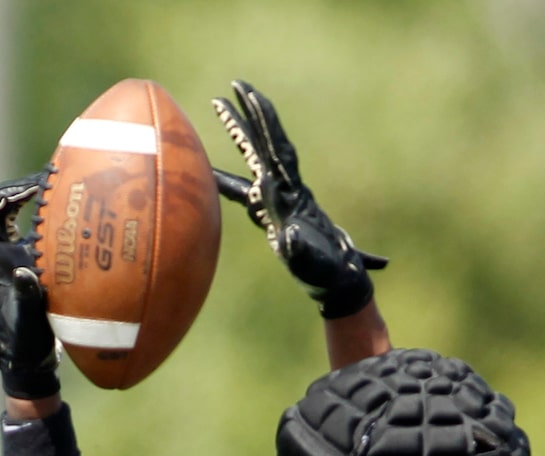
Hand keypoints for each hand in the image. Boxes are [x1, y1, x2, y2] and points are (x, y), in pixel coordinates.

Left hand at [0, 168, 59, 399]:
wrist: (29, 355)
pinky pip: (21, 226)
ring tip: (44, 185)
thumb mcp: (28, 320)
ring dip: (19, 198)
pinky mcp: (20, 259)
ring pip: (2, 216)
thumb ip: (26, 296)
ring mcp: (4, 257)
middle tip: (34, 183)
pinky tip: (50, 201)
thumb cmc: (25, 341)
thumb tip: (24, 274)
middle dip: (6, 192)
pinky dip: (31, 210)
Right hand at [210, 81, 386, 318]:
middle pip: (265, 145)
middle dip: (250, 115)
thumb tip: (288, 235)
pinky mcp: (271, 213)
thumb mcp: (313, 264)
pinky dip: (225, 177)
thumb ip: (300, 250)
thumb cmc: (327, 275)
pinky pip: (243, 189)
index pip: (278, 154)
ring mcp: (278, 199)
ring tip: (219, 105)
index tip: (253, 102)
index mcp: (294, 197)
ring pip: (255, 157)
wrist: (336, 282)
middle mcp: (286, 191)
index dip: (267, 130)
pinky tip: (208, 174)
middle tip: (234, 84)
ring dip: (239, 131)